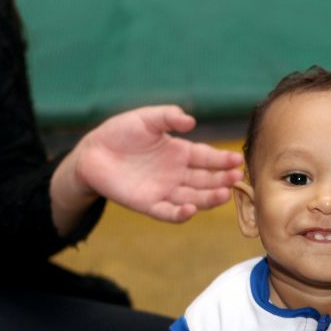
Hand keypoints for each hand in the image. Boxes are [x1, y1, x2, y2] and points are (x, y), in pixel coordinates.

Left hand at [52, 105, 243, 231]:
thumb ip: (167, 116)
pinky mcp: (148, 204)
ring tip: (224, 194)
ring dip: (209, 198)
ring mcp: (164, 190)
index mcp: (180, 153)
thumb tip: (191, 121)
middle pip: (205, 180)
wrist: (92, 153)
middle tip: (236, 177)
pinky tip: (191, 209)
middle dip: (222, 179)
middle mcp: (177, 174)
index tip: (237, 160)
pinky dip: (180, 214)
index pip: (206, 158)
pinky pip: (167, 212)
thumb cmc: (120, 133)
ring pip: (193, 198)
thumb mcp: (146, 119)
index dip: (222, 160)